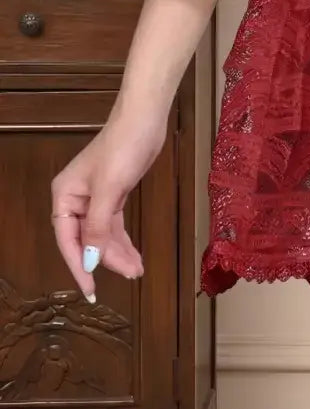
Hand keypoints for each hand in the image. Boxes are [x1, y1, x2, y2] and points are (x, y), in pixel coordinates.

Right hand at [50, 110, 166, 299]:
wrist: (144, 120)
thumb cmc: (122, 149)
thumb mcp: (109, 190)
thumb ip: (97, 227)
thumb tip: (89, 259)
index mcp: (64, 196)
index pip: (67, 240)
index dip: (78, 265)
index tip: (90, 288)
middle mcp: (75, 200)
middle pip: (87, 240)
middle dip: (106, 260)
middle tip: (129, 275)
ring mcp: (94, 198)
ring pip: (102, 236)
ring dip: (118, 253)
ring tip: (136, 270)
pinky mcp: (113, 196)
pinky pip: (113, 226)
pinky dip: (123, 241)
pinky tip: (134, 256)